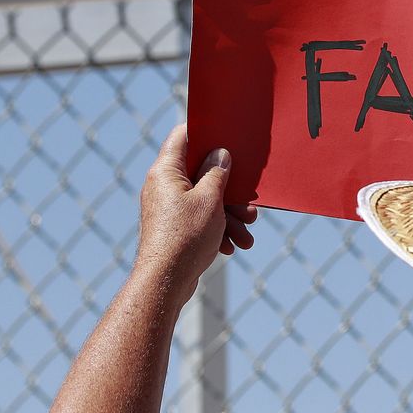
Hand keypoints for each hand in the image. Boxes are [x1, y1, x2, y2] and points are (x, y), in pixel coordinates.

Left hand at [134, 125, 256, 302]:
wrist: (165, 282)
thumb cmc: (185, 237)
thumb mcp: (210, 199)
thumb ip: (217, 172)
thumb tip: (219, 154)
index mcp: (166, 171)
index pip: (183, 136)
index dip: (205, 130)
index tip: (227, 132)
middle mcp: (163, 186)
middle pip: (201, 173)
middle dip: (230, 189)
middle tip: (249, 202)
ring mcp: (167, 207)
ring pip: (205, 199)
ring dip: (229, 214)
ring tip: (246, 233)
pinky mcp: (173, 227)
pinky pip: (199, 218)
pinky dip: (217, 228)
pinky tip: (232, 245)